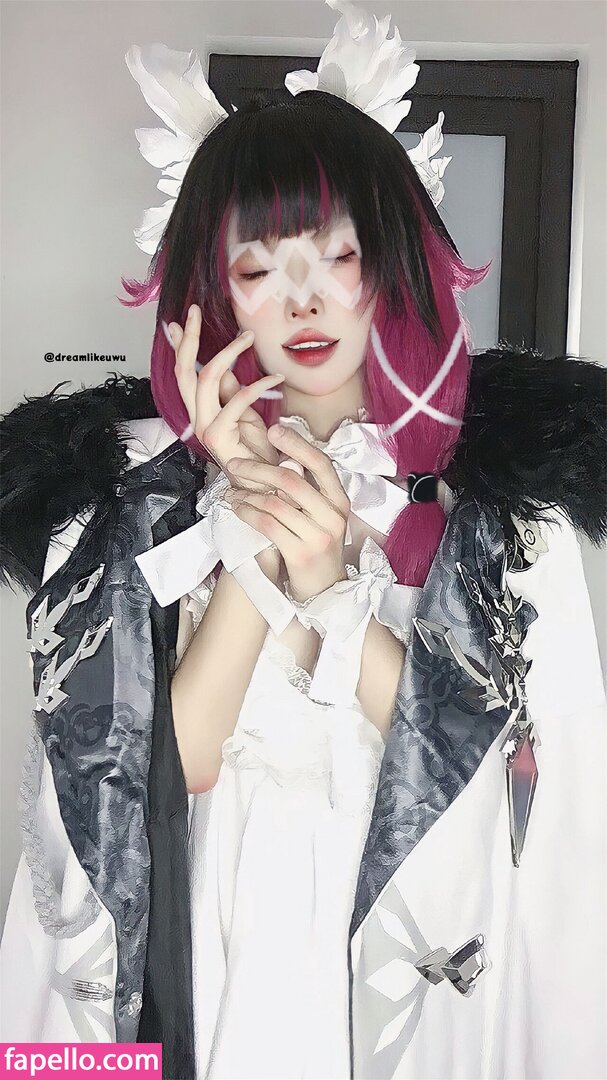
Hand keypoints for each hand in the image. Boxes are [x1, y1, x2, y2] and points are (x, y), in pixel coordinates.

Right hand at [167, 305, 284, 488]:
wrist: (266, 483)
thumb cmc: (257, 451)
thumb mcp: (245, 414)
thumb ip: (232, 391)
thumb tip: (227, 365)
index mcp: (201, 411)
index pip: (184, 373)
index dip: (179, 346)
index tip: (178, 321)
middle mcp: (198, 418)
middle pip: (185, 372)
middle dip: (188, 339)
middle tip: (194, 313)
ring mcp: (205, 428)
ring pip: (206, 380)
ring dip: (228, 353)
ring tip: (248, 337)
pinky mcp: (219, 436)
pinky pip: (237, 400)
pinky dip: (258, 385)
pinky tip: (276, 378)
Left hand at [223, 424, 350, 601]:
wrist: (325, 591)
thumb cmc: (316, 548)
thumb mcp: (320, 517)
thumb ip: (306, 492)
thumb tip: (281, 460)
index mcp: (340, 501)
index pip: (321, 463)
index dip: (297, 443)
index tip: (274, 429)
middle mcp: (333, 516)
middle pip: (291, 479)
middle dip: (258, 468)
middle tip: (235, 464)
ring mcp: (318, 536)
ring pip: (275, 502)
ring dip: (246, 494)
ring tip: (231, 491)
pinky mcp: (301, 554)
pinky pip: (267, 524)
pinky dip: (247, 513)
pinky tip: (237, 508)